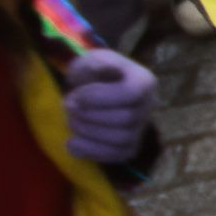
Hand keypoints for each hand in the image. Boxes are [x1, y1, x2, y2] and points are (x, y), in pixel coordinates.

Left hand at [61, 47, 158, 163]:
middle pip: (125, 119)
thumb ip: (94, 64)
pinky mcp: (129, 147)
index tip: (75, 96)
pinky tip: (72, 142)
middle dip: (90, 115)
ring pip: (121, 139)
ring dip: (89, 132)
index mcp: (144, 81)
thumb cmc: (95, 72)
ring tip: (70, 121)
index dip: (100, 97)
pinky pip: (116, 156)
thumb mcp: (93, 59)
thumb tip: (96, 73)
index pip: (130, 93)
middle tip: (67, 106)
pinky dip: (91, 151)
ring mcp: (140, 129)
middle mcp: (149, 107)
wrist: (97, 88)